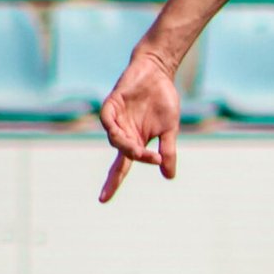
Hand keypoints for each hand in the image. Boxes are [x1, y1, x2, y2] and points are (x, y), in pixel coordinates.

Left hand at [99, 48, 179, 202]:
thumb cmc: (163, 100)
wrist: (158, 73)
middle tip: (105, 195)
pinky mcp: (112, 105)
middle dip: (112, 178)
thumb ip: (168, 152)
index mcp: (135, 142)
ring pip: (116, 141)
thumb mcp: (170, 130)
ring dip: (128, 149)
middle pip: (117, 159)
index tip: (103, 200)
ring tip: (142, 151)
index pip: (122, 167)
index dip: (113, 183)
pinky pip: (107, 121)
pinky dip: (114, 130)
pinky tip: (123, 135)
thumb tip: (168, 177)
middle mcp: (123, 134)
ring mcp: (116, 120)